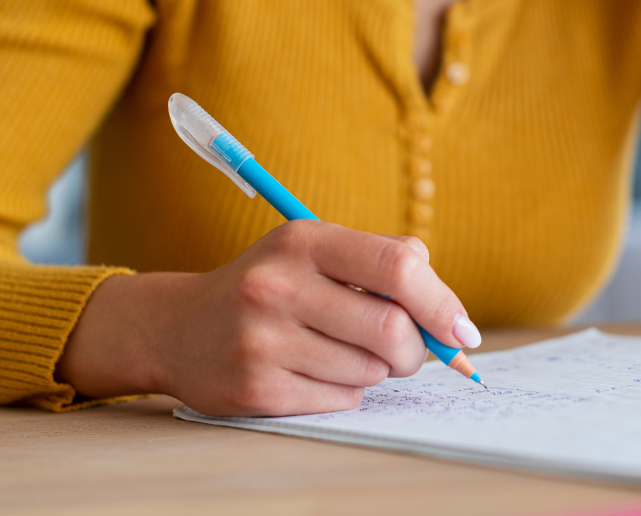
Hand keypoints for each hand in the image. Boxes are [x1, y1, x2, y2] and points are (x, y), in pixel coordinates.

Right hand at [57, 220, 480, 415]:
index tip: (463, 331)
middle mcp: (278, 285)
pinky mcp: (255, 388)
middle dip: (416, 351)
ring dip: (376, 369)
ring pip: (370, 371)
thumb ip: (386, 266)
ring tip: (342, 351)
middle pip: (392, 331)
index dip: (442, 303)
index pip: (398, 266)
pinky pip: (340, 399)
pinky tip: (315, 370)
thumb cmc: (273, 286)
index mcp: (304, 240)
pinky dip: (346, 390)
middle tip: (408, 353)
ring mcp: (262, 339)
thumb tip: (454, 321)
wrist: (178, 327)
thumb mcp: (317, 251)